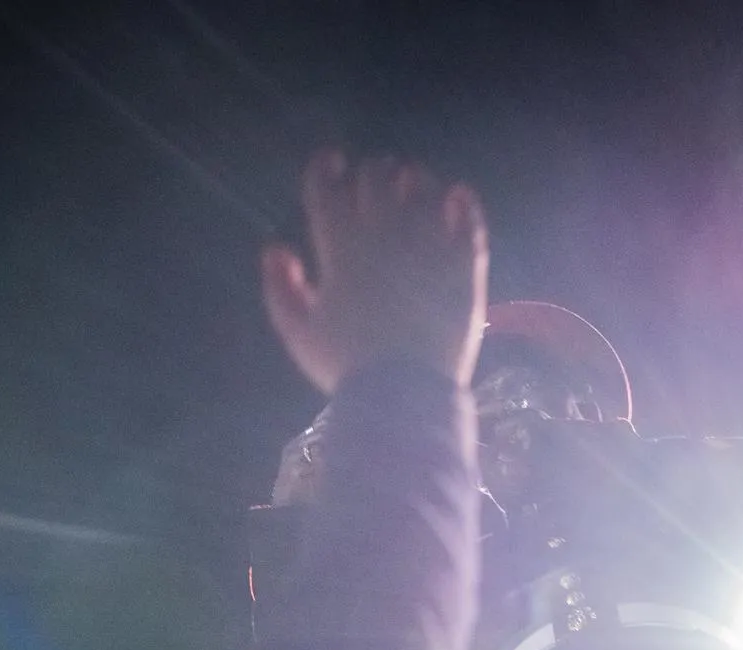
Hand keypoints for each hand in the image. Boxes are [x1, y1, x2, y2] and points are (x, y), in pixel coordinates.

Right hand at [262, 151, 488, 395]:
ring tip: (414, 184)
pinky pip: (468, 219)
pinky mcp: (463, 264)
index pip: (326, 188)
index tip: (331, 163)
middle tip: (375, 179)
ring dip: (415, 180)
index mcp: (340, 250)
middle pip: (376, 178)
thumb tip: (275, 249)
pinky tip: (457, 198)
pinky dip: (462, 203)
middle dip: (373, 171)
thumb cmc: (346, 366)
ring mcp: (428, 246)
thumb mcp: (298, 333)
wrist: (404, 393)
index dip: (324, 168)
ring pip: (423, 188)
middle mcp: (383, 236)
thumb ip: (280, 288)